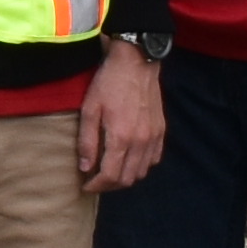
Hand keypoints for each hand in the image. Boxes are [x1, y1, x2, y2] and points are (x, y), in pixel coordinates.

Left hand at [77, 44, 168, 189]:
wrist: (136, 62)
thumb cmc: (108, 83)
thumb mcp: (89, 109)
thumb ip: (87, 141)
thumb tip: (85, 168)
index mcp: (121, 138)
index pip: (110, 176)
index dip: (96, 186)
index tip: (86, 185)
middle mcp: (141, 142)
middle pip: (127, 179)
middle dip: (109, 185)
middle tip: (95, 180)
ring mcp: (154, 137)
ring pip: (141, 172)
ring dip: (125, 177)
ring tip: (110, 171)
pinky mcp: (161, 130)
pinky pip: (154, 159)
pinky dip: (141, 165)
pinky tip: (129, 159)